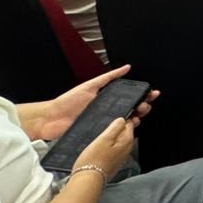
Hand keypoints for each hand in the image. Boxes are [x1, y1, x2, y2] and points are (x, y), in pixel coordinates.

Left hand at [23, 65, 156, 141]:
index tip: (152, 94)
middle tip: (146, 105)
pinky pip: (114, 133)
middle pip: (132, 109)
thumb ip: (108, 77)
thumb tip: (126, 67)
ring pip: (126, 121)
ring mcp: (104, 123)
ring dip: (136, 118)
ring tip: (139, 114)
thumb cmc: (68, 102)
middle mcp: (108, 111)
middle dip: (143, 106)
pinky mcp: (99, 134)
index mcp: (108, 99)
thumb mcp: (90, 86)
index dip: (142, 95)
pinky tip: (129, 127)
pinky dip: (124, 131)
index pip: (130, 97)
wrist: (51, 119)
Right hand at [74, 113, 137, 177]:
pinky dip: (109, 148)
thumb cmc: (94, 159)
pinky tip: (99, 149)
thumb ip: (115, 127)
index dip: (122, 120)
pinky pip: (113, 151)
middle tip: (104, 130)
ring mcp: (121, 157)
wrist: (88, 180)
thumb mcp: (104, 138)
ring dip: (112, 139)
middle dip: (117, 130)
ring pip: (119, 142)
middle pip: (125, 133)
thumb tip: (122, 119)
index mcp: (127, 140)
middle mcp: (127, 149)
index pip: (129, 124)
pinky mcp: (113, 164)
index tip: (112, 121)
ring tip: (100, 140)